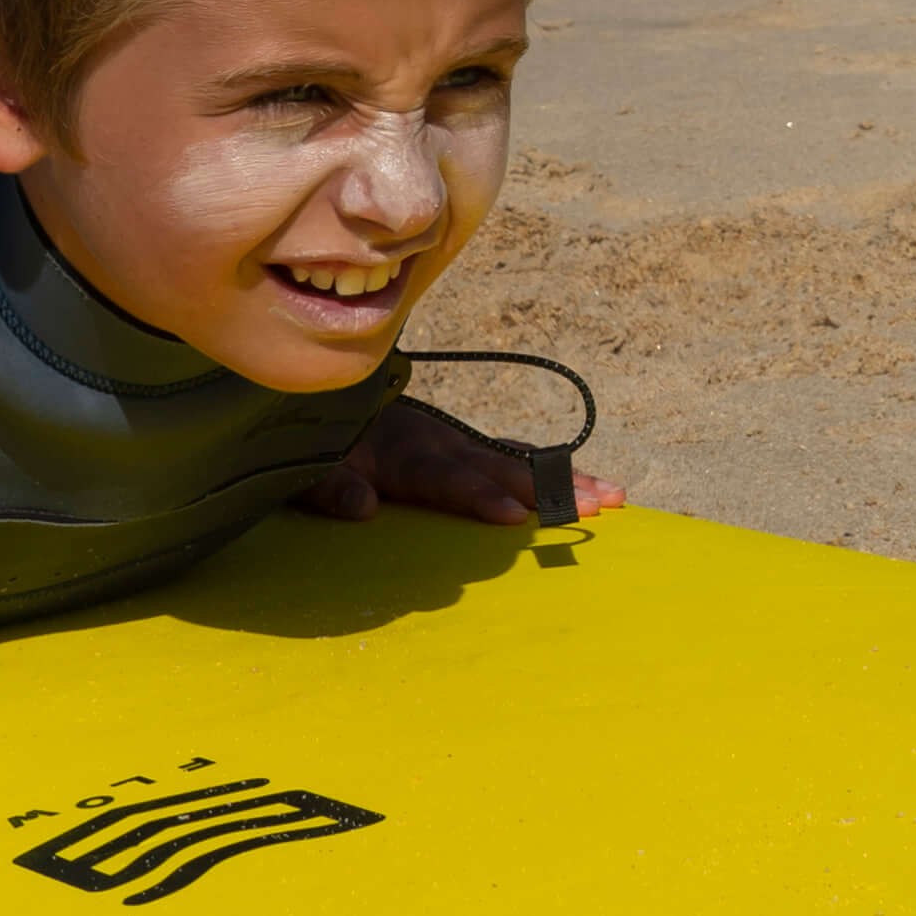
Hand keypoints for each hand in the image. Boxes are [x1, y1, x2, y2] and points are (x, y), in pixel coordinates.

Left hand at [295, 395, 624, 529]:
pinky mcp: (460, 442)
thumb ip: (330, 489)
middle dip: (548, 487)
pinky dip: (546, 466)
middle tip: (596, 504)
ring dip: (562, 478)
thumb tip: (363, 508)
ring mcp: (453, 438)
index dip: (478, 496)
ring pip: (514, 458)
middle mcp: (436, 441)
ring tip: (611, 495)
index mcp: (399, 453)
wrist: (311, 400)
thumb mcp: (304, 471)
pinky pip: (509, 454)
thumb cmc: (310, 446)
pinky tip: (581, 480)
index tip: (513, 516)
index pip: (445, 478)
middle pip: (498, 467)